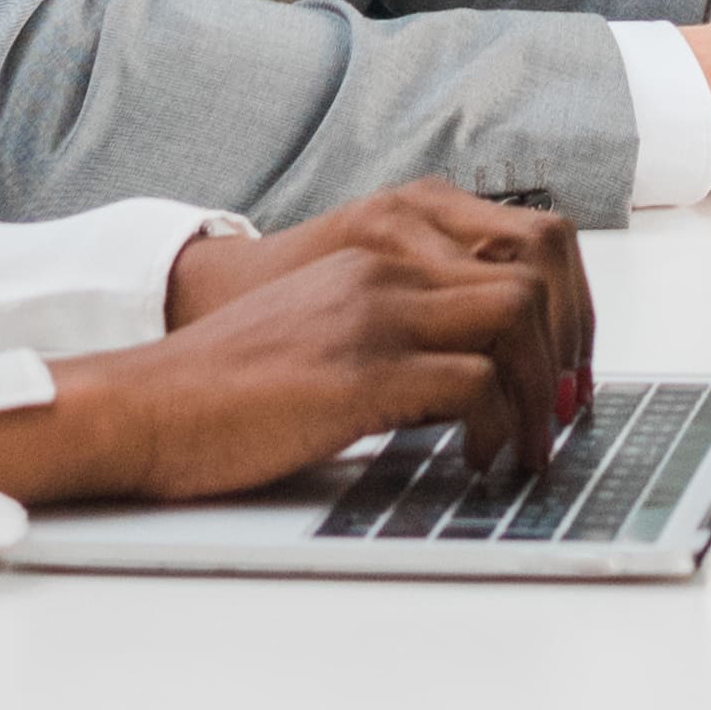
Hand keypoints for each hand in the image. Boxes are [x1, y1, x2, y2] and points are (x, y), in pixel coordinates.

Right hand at [0, 192, 589, 505]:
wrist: (141, 405)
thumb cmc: (222, 388)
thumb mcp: (322, 334)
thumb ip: (394, 334)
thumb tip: (473, 384)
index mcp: (379, 254)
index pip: (513, 247)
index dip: (561, 310)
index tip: (563, 372)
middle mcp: (385, 269)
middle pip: (533, 273)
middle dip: (569, 348)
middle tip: (564, 412)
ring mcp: (374, 316)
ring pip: (517, 320)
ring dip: (542, 390)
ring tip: (531, 447)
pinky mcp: (359, 374)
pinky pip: (473, 386)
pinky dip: (497, 428)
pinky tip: (480, 462)